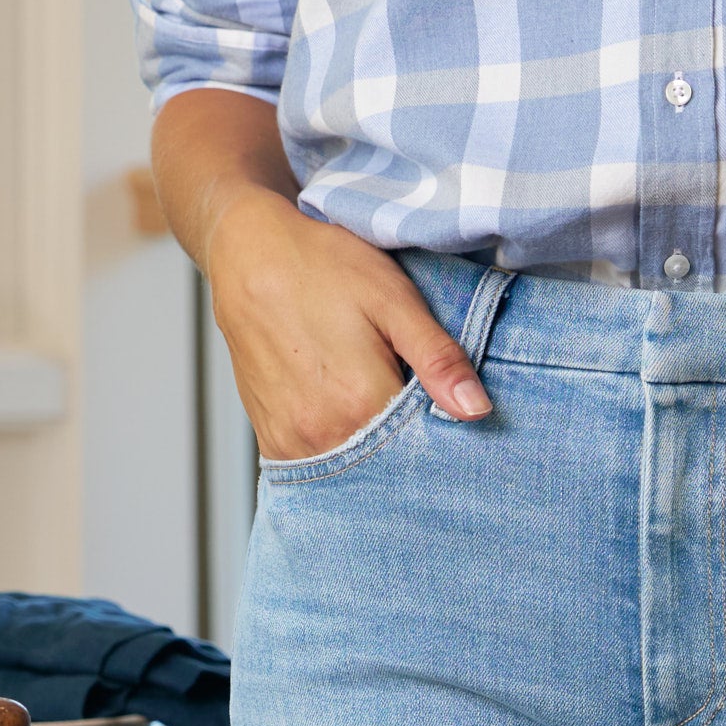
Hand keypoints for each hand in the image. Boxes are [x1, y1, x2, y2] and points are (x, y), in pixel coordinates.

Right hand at [202, 188, 491, 462]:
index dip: (441, 436)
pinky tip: (347, 423)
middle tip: (410, 404)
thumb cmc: (322, 265)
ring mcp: (294, 442)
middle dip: (409, 451)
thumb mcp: (393, 299)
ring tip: (375, 409)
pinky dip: (341, 456)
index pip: (423, 450)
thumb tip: (477, 410)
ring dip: (374, 455)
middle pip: (388, 467)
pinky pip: (318, 469)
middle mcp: (323, 434)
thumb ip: (437, 358)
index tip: (445, 413)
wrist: (248, 252)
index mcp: (361, 403)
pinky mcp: (273, 442)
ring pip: (354, 473)